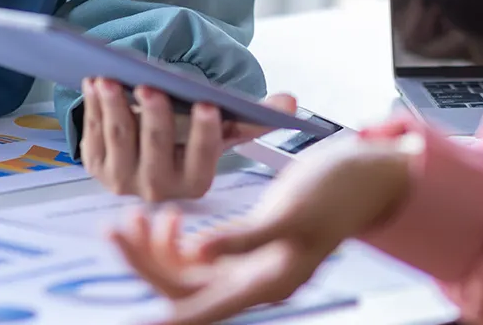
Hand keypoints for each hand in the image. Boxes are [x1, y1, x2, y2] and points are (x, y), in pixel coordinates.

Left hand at [80, 79, 298, 201]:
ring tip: (110, 78)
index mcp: (196, 182)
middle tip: (150, 86)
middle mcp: (160, 190)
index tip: (206, 104)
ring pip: (119, 141)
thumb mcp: (224, 128)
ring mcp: (124, 181)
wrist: (149, 152)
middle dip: (153, 117)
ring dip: (113, 108)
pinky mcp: (97, 168)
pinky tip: (93, 84)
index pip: (202, 159)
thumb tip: (291, 102)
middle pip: (156, 149)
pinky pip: (93, 137)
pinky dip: (92, 108)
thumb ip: (255, 116)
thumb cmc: (190, 135)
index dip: (204, 133)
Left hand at [108, 134, 413, 324]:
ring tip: (129, 217)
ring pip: (185, 272)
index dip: (170, 313)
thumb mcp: (291, 212)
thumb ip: (245, 237)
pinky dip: (175, 239)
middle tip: (117, 228)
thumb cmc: (338, 192)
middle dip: (146, 262)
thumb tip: (198, 254)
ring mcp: (248, 265)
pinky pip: (198, 255)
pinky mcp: (246, 246)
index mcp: (266, 283)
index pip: (204, 306)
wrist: (365, 173)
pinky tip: (165, 217)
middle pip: (184, 287)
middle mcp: (253, 281)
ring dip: (154, 250)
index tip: (139, 322)